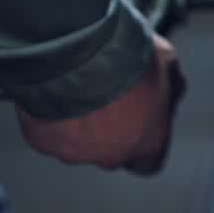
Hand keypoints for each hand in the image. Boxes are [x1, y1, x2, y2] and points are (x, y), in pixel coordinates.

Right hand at [16, 34, 185, 173]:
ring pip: (77, 142)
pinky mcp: (41, 139)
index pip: (148, 162)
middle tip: (106, 96)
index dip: (144, 144)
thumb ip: (172, 87)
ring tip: (80, 86)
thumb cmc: (127, 58)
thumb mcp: (167, 63)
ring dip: (79, 120)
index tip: (139, 124)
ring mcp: (73, 151)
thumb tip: (171, 93)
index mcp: (147, 143)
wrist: (79, 50)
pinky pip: (47, 130)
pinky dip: (50, 114)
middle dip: (109, 129)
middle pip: (111, 152)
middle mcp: (111, 155)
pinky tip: (56, 89)